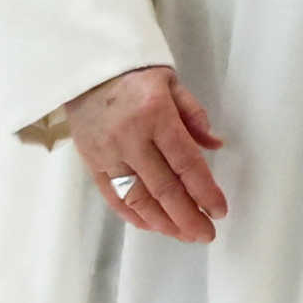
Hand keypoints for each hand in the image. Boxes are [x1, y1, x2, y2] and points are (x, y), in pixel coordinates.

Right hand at [69, 65, 226, 242]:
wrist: (83, 68)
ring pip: (137, 199)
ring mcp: (107, 153)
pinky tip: (153, 226)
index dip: (204, 191)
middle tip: (206, 234)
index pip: (185, 163)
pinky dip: (134, 216)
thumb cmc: (132, 73)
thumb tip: (215, 145)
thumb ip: (194, 115)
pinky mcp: (91, 162)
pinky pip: (113, 197)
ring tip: (183, 235)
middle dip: (187, 217)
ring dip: (163, 223)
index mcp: (155, 114)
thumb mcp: (170, 82)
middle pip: (163, 189)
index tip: (219, 211)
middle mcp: (130, 138)